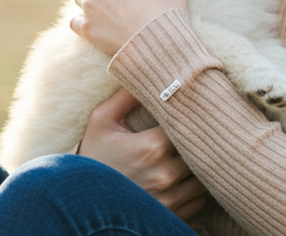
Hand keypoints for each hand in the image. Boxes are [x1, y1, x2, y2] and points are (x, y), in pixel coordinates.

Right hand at [79, 88, 206, 220]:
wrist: (82, 204)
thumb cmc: (92, 159)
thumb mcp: (100, 122)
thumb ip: (124, 97)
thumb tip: (142, 69)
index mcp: (151, 146)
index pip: (188, 124)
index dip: (190, 117)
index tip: (187, 113)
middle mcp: (165, 174)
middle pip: (200, 150)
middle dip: (195, 142)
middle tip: (193, 132)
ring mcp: (170, 198)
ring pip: (203, 176)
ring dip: (198, 166)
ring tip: (186, 156)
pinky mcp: (172, 216)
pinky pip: (199, 200)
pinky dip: (194, 190)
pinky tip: (181, 180)